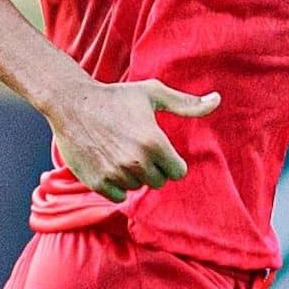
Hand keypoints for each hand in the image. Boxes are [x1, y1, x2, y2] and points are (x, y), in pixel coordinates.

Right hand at [48, 77, 220, 202]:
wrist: (71, 103)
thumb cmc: (116, 96)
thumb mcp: (153, 94)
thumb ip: (187, 104)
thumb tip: (217, 99)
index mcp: (154, 143)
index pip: (177, 172)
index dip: (170, 161)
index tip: (158, 149)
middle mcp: (136, 162)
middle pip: (158, 181)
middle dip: (152, 168)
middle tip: (136, 147)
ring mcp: (116, 174)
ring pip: (137, 187)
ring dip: (133, 175)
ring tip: (120, 151)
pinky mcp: (98, 182)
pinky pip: (118, 195)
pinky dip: (116, 184)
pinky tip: (108, 163)